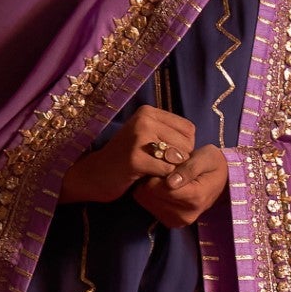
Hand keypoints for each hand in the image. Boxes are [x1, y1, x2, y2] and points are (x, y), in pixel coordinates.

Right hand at [58, 105, 199, 203]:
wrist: (93, 174)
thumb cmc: (125, 158)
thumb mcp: (146, 138)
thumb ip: (169, 136)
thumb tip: (197, 149)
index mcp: (148, 112)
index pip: (189, 129)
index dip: (184, 147)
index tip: (167, 156)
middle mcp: (144, 119)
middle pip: (186, 144)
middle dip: (178, 161)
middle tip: (159, 167)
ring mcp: (139, 137)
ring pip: (178, 158)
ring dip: (170, 171)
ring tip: (152, 171)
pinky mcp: (135, 158)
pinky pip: (166, 171)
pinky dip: (161, 179)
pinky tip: (147, 178)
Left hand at [133, 143, 227, 227]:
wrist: (223, 180)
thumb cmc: (213, 164)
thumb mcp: (206, 157)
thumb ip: (189, 168)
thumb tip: (170, 182)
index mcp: (196, 198)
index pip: (162, 188)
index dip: (157, 172)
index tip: (164, 162)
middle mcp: (186, 215)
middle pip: (151, 195)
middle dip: (152, 179)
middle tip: (164, 168)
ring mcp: (178, 221)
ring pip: (146, 200)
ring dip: (150, 186)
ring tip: (164, 177)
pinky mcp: (171, 222)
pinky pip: (148, 206)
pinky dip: (151, 194)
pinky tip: (162, 186)